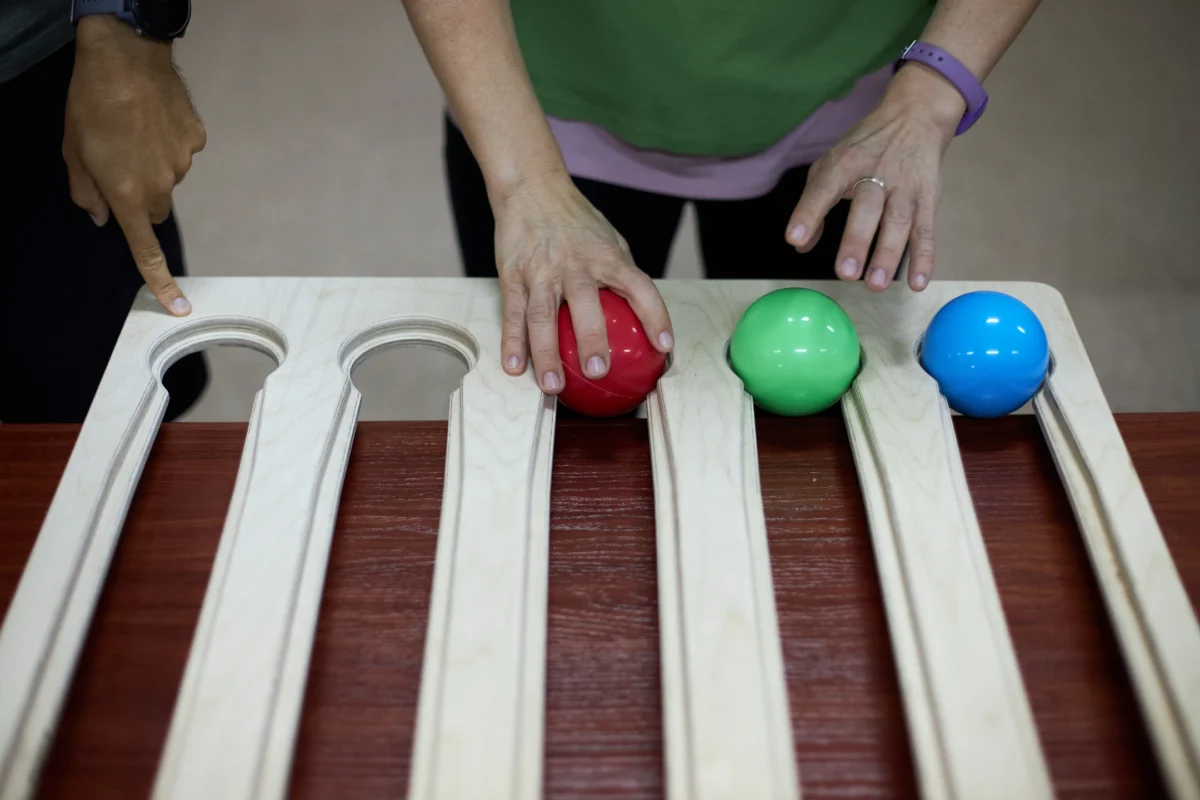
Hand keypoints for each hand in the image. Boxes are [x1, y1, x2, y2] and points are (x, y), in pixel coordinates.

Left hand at [63, 16, 206, 314]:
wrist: (125, 56)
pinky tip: (153, 117)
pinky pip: (183, 151)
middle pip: (157, 210)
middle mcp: (161, 184)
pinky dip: (169, 141)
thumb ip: (86, 192)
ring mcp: (182, 162)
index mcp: (126, 193)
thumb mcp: (73, 150)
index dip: (161, 282)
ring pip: (169, 177)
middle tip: (122, 166)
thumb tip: (101, 216)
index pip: (145, 248)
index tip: (180, 307)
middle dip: (143, 198)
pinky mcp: (196, 139)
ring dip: (154, 164)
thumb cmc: (90, 102)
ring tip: (134, 129)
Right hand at [492, 173, 673, 392]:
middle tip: (598, 371)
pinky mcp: (514, 276)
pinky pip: (514, 313)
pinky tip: (514, 366)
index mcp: (607, 257)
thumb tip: (641, 313)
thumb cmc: (575, 219)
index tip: (665, 346)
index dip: (655, 316)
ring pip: (543, 317)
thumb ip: (622, 272)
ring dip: (546, 354)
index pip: (639, 287)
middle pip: (585, 306)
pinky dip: (512, 342)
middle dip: (591, 340)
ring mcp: (542, 272)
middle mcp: (576, 265)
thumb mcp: (609, 239)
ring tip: (552, 386)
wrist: (532, 189)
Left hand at [785, 63, 966, 291]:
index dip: (808, 213)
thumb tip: (799, 245)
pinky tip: (917, 283)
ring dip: (887, 255)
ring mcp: (905, 187)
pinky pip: (926, 230)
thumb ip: (813, 202)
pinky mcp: (927, 199)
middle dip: (856, 241)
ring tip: (875, 284)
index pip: (824, 188)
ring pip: (898, 222)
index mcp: (845, 163)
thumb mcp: (832, 164)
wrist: (915, 116)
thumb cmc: (865, 148)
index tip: (794, 238)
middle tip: (845, 274)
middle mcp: (876, 173)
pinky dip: (923, 258)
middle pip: (867, 209)